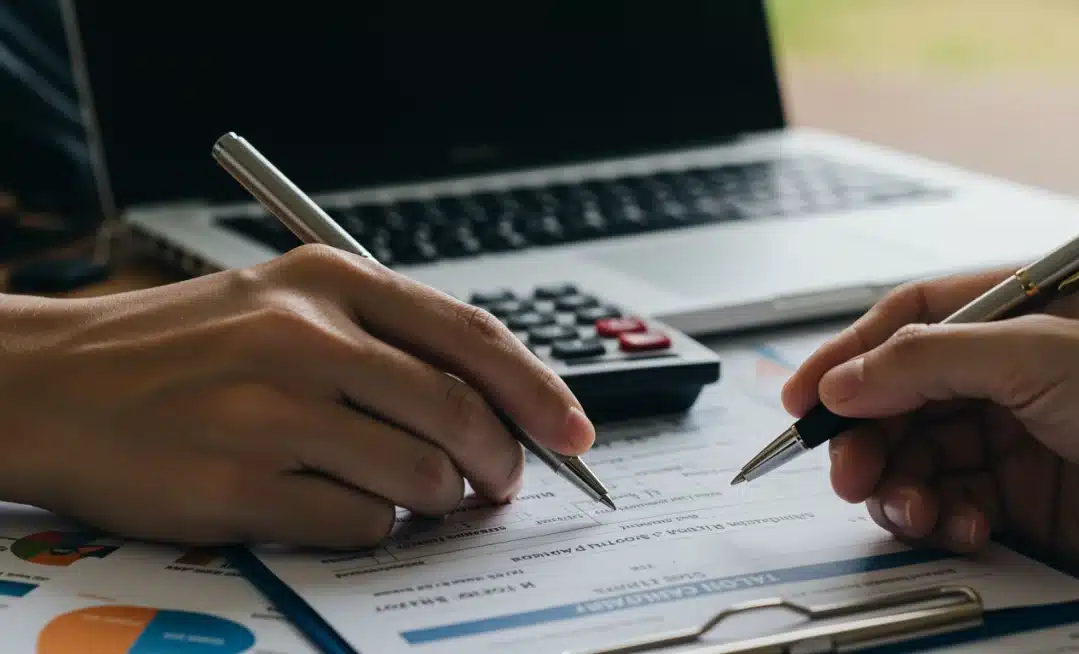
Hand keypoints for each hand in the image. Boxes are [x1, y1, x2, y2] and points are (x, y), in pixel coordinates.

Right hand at [0, 245, 593, 548]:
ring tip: (421, 495)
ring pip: (421, 478)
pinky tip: (347, 507)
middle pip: (460, 414)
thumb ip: (386, 340)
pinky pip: (361, 525)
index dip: (538, 390)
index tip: (574, 430)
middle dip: (502, 460)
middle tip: (503, 481)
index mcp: (329, 281)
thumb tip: (494, 402)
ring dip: (439, 500)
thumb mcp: (285, 302)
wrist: (54, 384)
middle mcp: (305, 338)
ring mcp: (271, 413)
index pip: (471, 338)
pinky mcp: (240, 486)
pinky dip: (377, 528)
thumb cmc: (183, 348)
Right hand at [781, 261, 1078, 584]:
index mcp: (1019, 308)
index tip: (805, 396)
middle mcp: (1010, 367)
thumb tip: (844, 379)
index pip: (908, 320)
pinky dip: (938, 517)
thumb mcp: (1041, 351)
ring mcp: (1014, 432)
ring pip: (916, 454)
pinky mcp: (1022, 495)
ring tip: (907, 506)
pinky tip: (957, 524)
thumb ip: (928, 360)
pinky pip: (949, 502)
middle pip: (900, 395)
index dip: (849, 355)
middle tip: (847, 468)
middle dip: (865, 433)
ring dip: (897, 483)